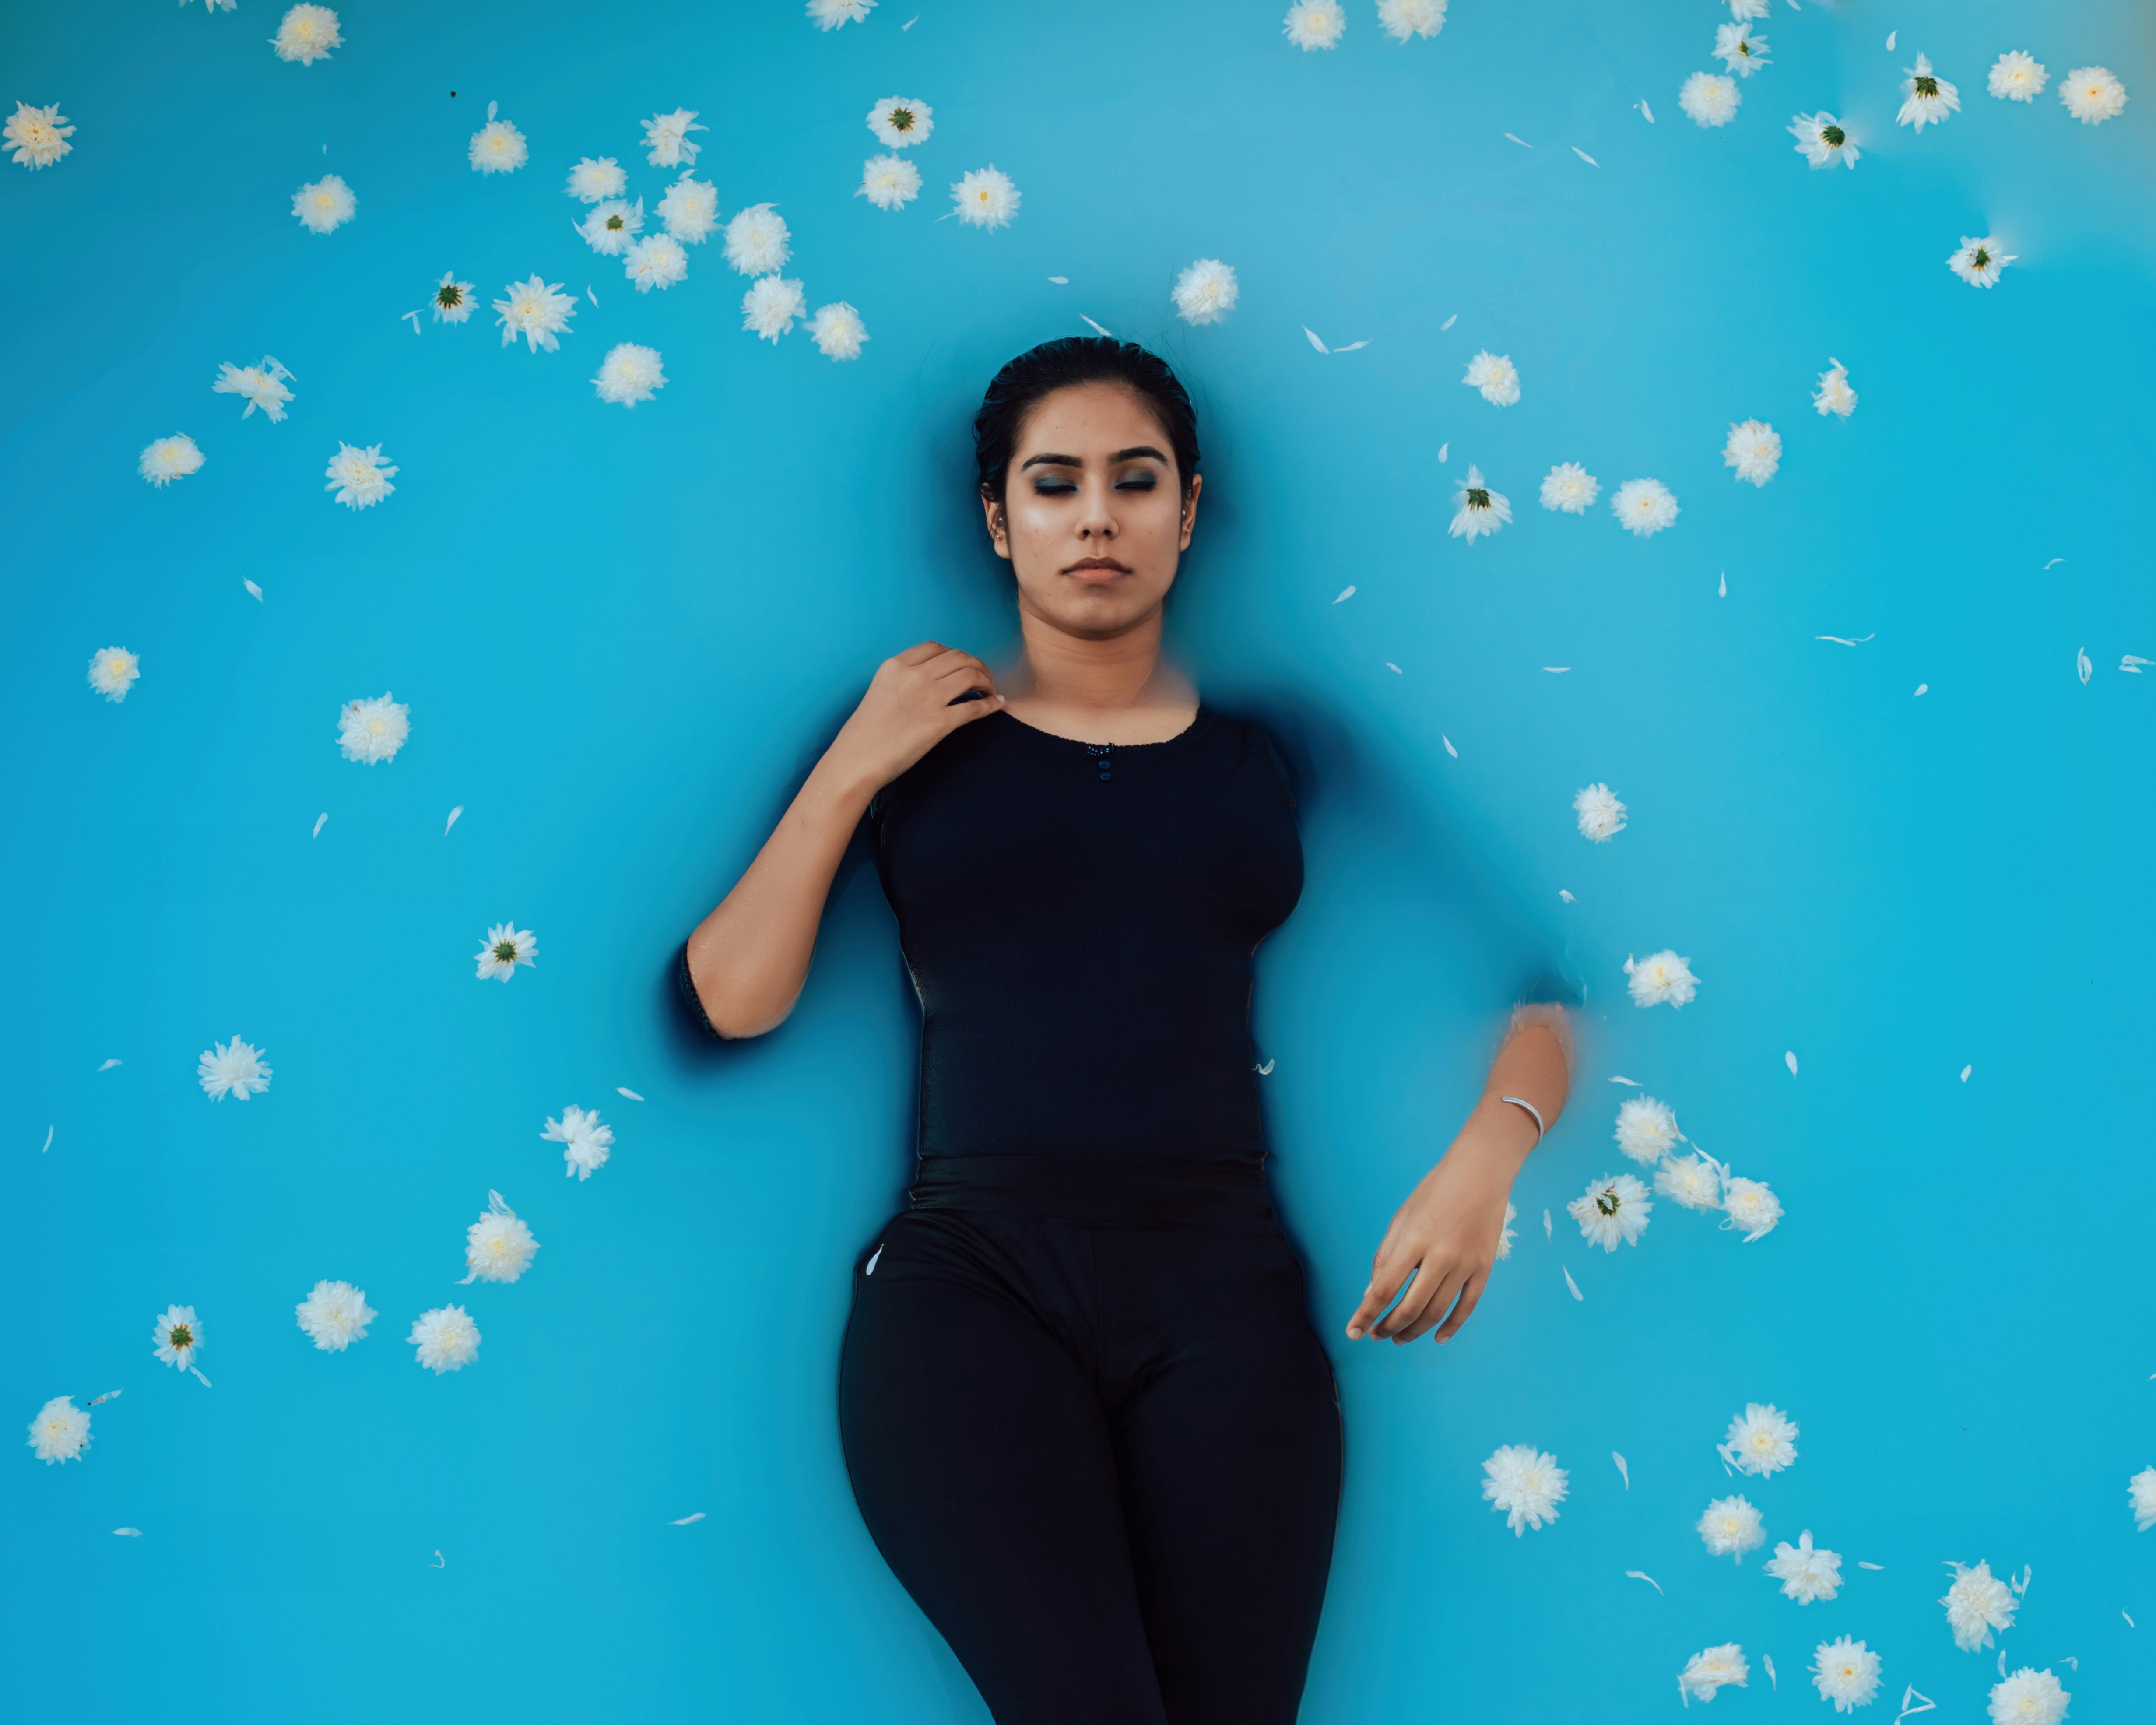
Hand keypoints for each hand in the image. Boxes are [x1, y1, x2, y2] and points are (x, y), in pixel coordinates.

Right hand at [824, 641, 1002, 794]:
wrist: (857, 759)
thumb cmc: (864, 732)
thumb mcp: (879, 691)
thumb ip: (901, 680)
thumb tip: (928, 681)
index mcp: (896, 665)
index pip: (935, 648)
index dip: (955, 654)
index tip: (963, 663)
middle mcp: (914, 675)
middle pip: (958, 657)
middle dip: (976, 664)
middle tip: (984, 676)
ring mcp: (929, 697)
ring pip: (971, 675)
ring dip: (986, 681)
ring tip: (990, 690)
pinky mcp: (940, 722)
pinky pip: (975, 707)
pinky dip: (991, 704)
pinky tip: (997, 705)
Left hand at [1345, 1098, 1535, 1345]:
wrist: (1481, 1173)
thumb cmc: (1435, 1191)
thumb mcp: (1402, 1217)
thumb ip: (1385, 1256)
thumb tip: (1371, 1293)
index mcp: (1413, 1240)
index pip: (1384, 1289)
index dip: (1366, 1314)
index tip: (1353, 1331)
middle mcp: (1440, 1256)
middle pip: (1410, 1307)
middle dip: (1388, 1326)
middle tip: (1377, 1334)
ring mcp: (1465, 1264)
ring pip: (1436, 1312)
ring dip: (1414, 1330)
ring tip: (1399, 1338)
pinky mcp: (1484, 1268)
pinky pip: (1467, 1307)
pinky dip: (1451, 1326)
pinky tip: (1437, 1337)